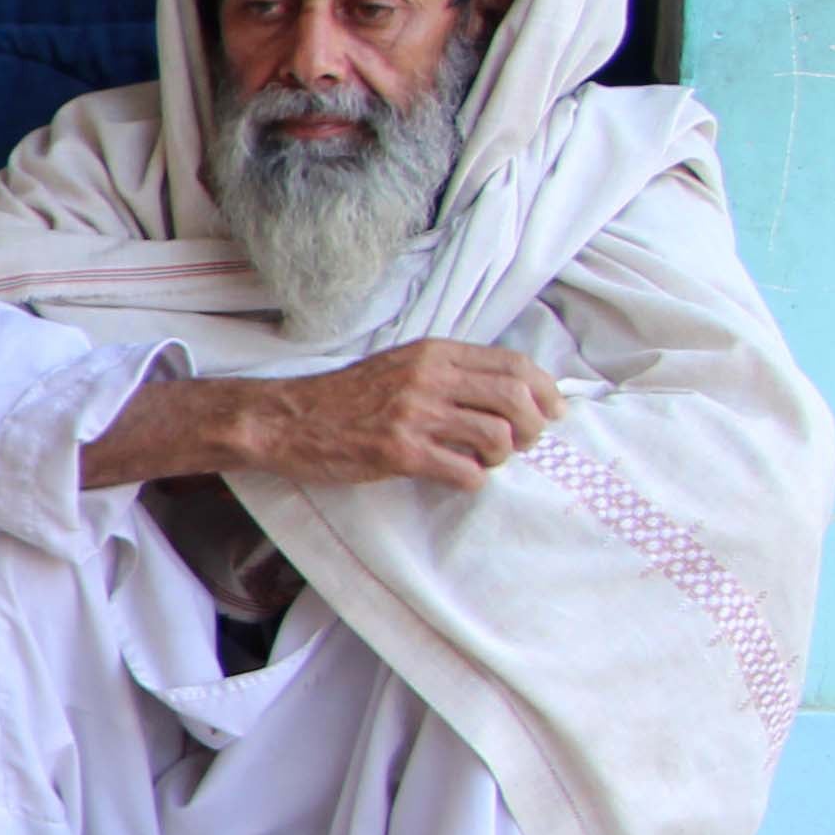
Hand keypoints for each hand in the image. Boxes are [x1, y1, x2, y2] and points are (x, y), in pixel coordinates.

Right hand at [90, 343, 561, 496]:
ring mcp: (414, 415)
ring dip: (500, 457)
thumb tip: (509, 393)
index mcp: (433, 354)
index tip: (550, 412)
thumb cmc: (343, 398)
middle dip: (533, 428)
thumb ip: (449, 373)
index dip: (546, 392)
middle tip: (521, 444)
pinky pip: (465, 471)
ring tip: (481, 461)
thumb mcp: (400, 367)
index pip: (514, 365)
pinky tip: (456, 476)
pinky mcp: (398, 452)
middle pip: (516, 399)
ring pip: (497, 437)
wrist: (284, 420)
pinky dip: (472, 480)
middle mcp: (428, 379)